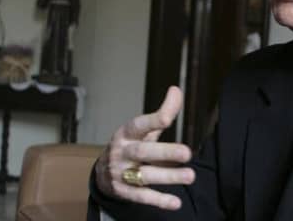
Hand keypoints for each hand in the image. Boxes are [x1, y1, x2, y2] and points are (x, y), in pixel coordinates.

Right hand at [95, 86, 194, 210]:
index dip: (153, 120)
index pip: (139, 124)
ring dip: (168, 176)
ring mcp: (121, 173)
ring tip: (190, 176)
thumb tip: (177, 90)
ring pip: (144, 175)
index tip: (168, 117)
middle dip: (165, 152)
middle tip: (187, 153)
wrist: (102, 173)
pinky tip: (176, 202)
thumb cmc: (130, 145)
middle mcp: (122, 152)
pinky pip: (141, 197)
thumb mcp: (142, 129)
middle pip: (143, 152)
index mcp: (126, 133)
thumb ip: (162, 112)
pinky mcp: (124, 192)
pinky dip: (158, 200)